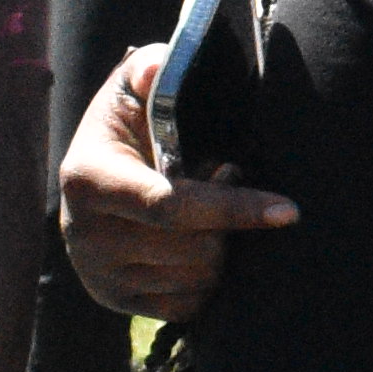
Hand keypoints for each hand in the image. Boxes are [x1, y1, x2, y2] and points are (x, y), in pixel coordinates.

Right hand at [59, 47, 296, 319]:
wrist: (93, 178)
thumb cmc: (129, 125)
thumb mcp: (132, 89)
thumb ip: (149, 69)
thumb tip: (158, 67)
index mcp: (87, 180)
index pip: (171, 205)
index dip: (233, 208)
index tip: (288, 209)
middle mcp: (85, 236)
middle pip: (193, 248)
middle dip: (229, 221)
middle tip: (227, 177)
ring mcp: (98, 276)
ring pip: (196, 279)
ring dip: (221, 247)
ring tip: (209, 210)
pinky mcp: (116, 302)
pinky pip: (188, 305)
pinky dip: (208, 277)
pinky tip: (200, 242)